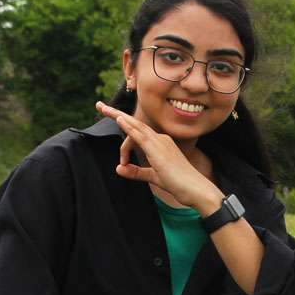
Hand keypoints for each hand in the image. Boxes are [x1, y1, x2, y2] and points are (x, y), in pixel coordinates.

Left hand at [96, 102, 219, 211]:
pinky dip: (129, 127)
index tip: (116, 139)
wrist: (195, 189)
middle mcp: (161, 139)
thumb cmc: (179, 184)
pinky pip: (141, 135)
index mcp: (162, 144)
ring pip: (136, 126)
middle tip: (99, 105)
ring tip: (102, 108)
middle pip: (135, 124)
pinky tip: (119, 120)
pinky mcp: (158, 151)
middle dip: (116, 114)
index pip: (138, 133)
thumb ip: (136, 172)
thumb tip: (118, 169)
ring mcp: (160, 143)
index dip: (124, 133)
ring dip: (118, 116)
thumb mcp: (153, 177)